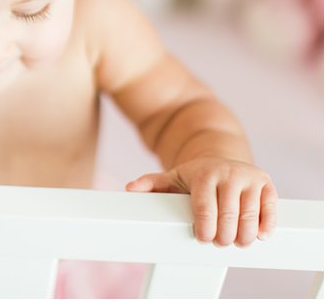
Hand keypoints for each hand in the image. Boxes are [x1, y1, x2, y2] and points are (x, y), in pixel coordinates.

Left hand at [125, 158, 276, 246]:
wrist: (222, 159)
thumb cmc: (196, 176)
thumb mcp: (172, 177)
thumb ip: (151, 183)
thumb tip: (130, 189)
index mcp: (204, 173)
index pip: (204, 206)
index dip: (205, 227)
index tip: (204, 239)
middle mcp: (229, 173)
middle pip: (229, 214)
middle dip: (224, 235)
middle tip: (219, 243)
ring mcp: (250, 178)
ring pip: (250, 214)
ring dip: (244, 235)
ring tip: (237, 242)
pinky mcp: (267, 184)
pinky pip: (270, 208)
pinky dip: (266, 226)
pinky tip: (260, 236)